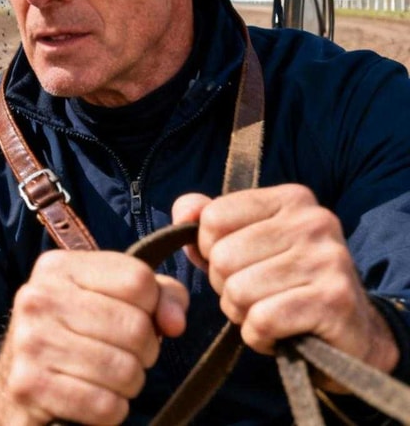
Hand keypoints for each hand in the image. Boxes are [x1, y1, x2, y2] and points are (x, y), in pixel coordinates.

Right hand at [0, 250, 188, 425]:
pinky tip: (91, 400)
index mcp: (57, 268)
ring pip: (125, 370)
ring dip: (127, 384)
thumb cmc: (73, 337)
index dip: (152, 309)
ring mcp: (31, 341)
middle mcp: (38, 298)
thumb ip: (157, 295)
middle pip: (136, 327)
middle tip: (122, 356)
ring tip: (106, 379)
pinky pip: (105, 405)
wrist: (11, 385)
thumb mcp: (107, 300)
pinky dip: (110, 411)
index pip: (138, 280)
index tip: (136, 321)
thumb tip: (175, 323)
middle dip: (143, 352)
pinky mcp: (30, 385)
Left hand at [172, 184, 398, 385]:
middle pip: (222, 257)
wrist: (350, 331)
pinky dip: (260, 336)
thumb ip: (208, 222)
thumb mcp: (245, 243)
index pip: (212, 218)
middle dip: (227, 286)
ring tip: (272, 312)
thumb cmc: (285, 283)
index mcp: (292, 199)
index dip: (212, 250)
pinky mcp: (334, 302)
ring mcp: (329, 260)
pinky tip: (282, 332)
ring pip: (238, 291)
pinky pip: (261, 320)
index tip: (242, 263)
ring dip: (243, 313)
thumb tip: (183, 212)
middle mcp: (315, 222)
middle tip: (259, 294)